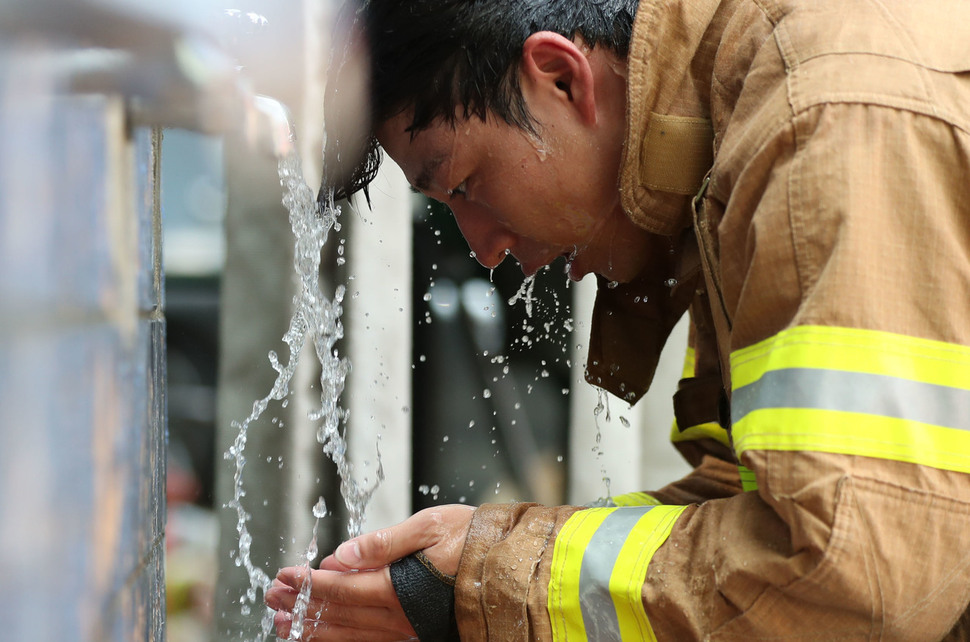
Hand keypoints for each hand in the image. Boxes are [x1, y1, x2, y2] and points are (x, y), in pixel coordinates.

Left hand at [266, 504, 474, 640]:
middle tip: (273, 599)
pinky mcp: (416, 633)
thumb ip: (384, 542)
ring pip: (351, 635)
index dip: (309, 583)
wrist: (515, 570)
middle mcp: (399, 617)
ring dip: (315, 629)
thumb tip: (343, 553)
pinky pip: (370, 641)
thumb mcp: (431, 525)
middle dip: (303, 607)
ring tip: (286, 625)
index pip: (341, 589)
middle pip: (339, 616)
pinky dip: (342, 638)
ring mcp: (407, 630)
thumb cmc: (477, 541)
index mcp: (399, 588)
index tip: (285, 575)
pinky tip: (327, 635)